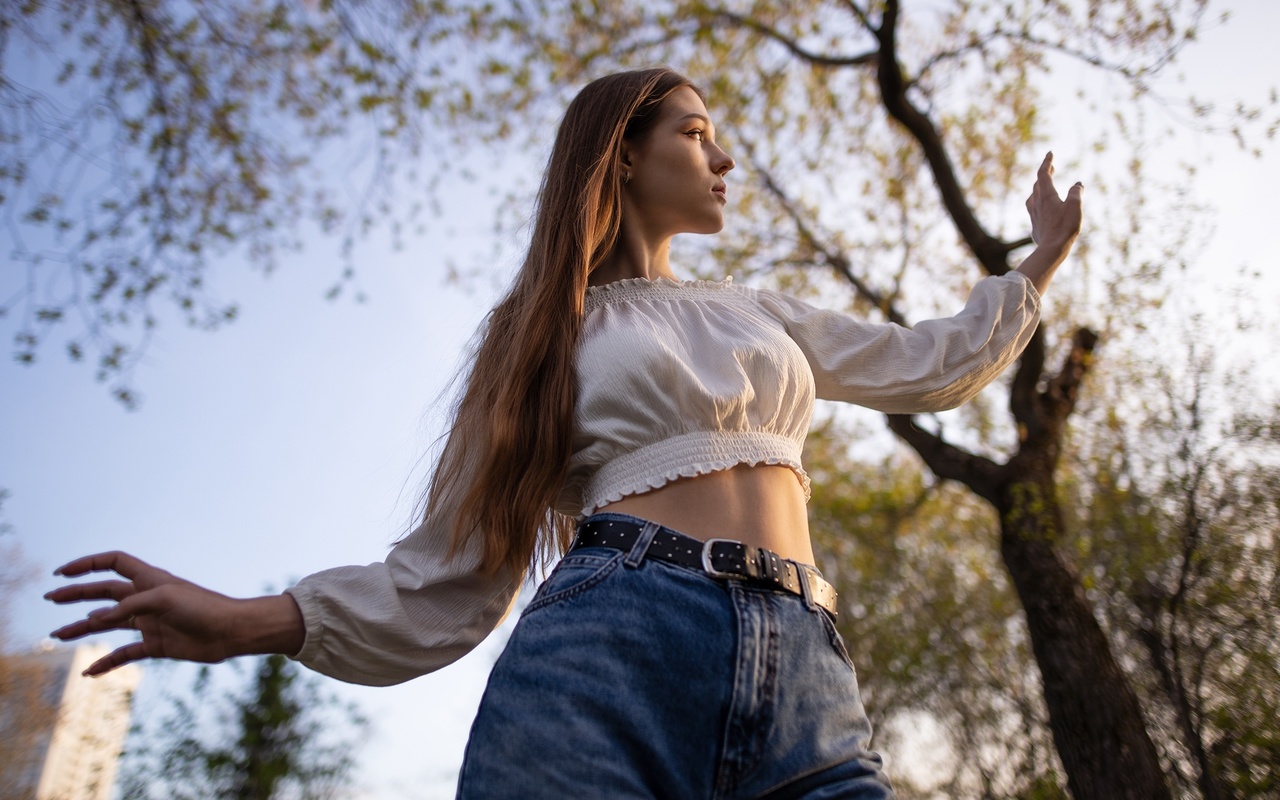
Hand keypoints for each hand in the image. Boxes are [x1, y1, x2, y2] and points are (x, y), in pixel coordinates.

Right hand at [45, 552, 303, 676]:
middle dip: (76, 595)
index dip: (89, 564)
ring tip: (57, 635)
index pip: (114, 562)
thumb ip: (129, 606)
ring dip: (83, 628)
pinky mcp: (157, 645)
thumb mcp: (164, 599)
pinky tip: (89, 672)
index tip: (63, 572)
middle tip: (50, 599)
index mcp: (149, 579)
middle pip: (104, 593)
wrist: (232, 632)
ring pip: (108, 624)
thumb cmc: (203, 607)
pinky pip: (125, 654)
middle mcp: (146, 599)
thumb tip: (96, 619)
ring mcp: (150, 622)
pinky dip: (107, 662)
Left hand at [1017, 152, 1083, 294]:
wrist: (1051, 249)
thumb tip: (1078, 184)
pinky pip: (1035, 210)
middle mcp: (1037, 203)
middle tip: (1051, 168)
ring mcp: (1034, 215)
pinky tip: (1042, 209)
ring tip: (1043, 187)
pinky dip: (1039, 203)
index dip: (1047, 162)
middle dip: (1044, 174)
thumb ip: (1076, 193)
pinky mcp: (1035, 226)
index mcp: (1046, 195)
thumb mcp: (1075, 206)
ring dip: (1039, 189)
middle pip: (1038, 184)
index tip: (1050, 153)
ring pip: (1033, 197)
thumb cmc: (1065, 227)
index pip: (1043, 174)